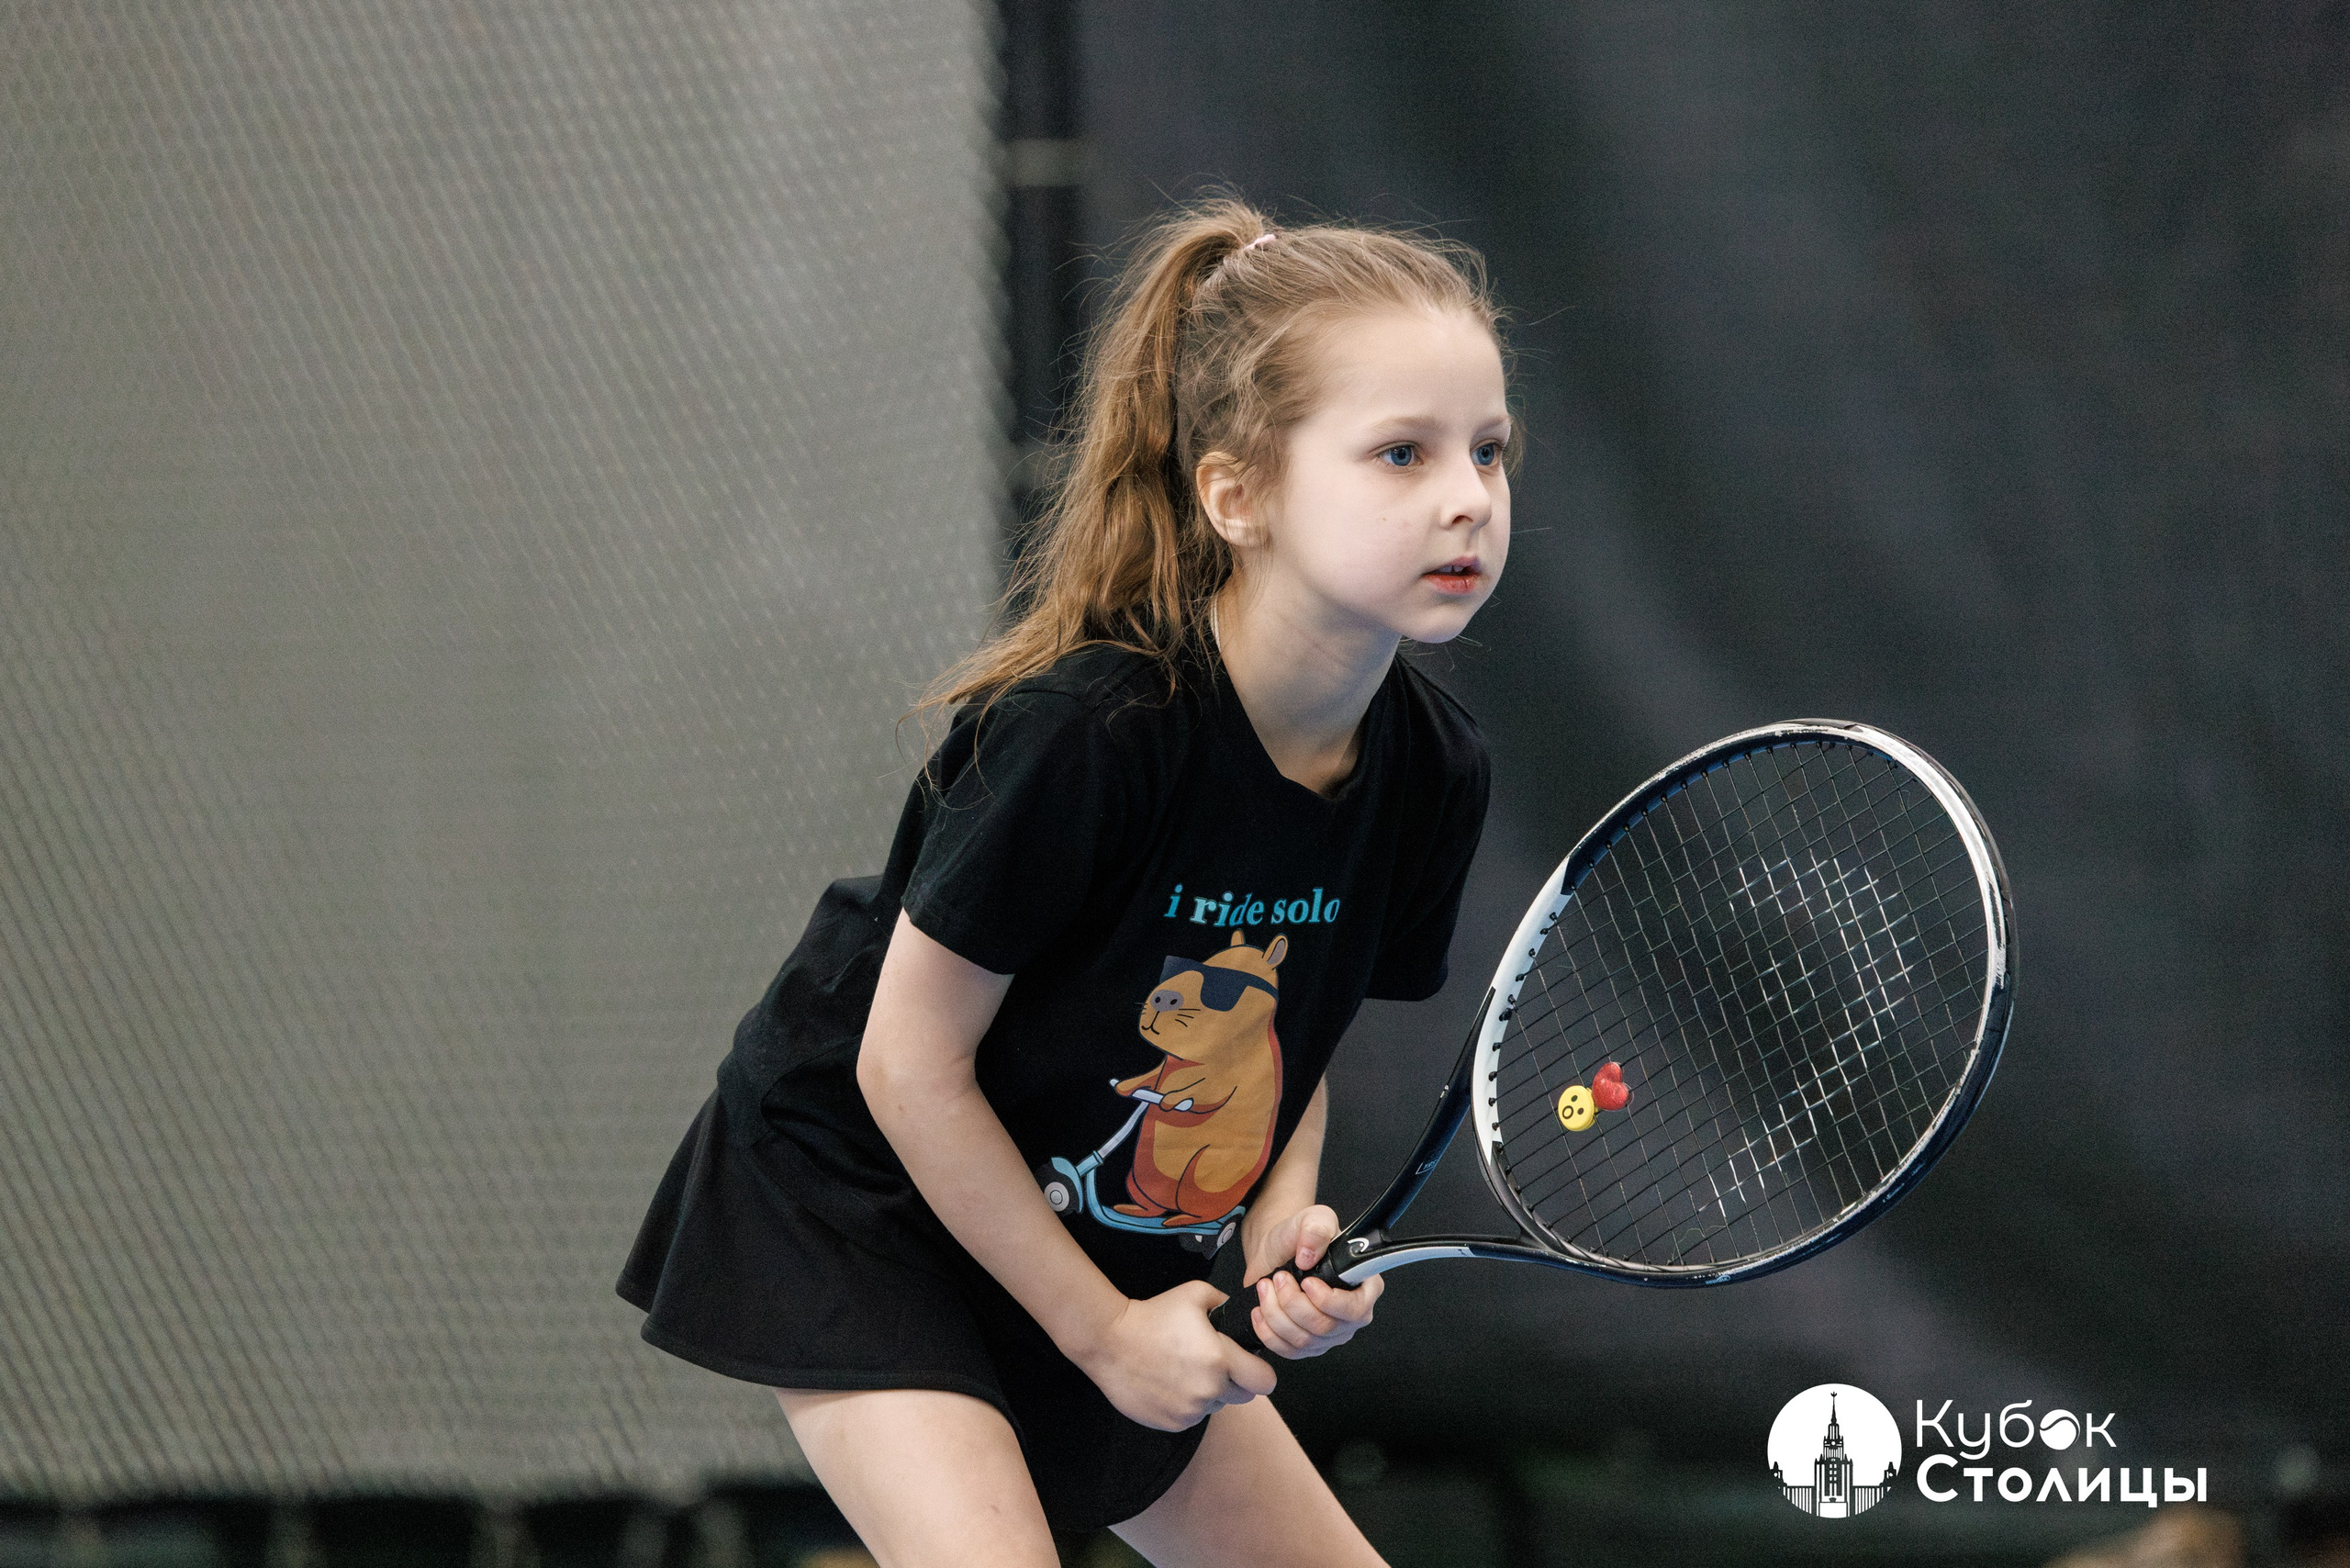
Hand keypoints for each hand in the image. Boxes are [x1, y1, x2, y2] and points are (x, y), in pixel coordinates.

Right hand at [1076, 1280, 1277, 1431]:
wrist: (1109, 1342)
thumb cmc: (1153, 1315)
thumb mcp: (1194, 1294)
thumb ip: (1225, 1303)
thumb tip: (1243, 1312)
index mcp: (1220, 1359)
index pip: (1264, 1380)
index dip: (1260, 1371)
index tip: (1248, 1363)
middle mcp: (1208, 1390)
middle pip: (1244, 1396)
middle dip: (1236, 1381)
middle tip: (1215, 1364)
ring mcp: (1190, 1411)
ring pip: (1217, 1406)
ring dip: (1210, 1392)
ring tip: (1185, 1370)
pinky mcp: (1173, 1423)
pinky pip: (1193, 1417)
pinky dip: (1188, 1404)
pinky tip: (1170, 1383)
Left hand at [1243, 1203, 1383, 1359]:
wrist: (1274, 1251)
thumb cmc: (1298, 1237)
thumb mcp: (1311, 1219)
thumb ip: (1316, 1229)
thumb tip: (1309, 1256)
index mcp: (1365, 1285)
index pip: (1356, 1310)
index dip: (1329, 1301)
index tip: (1306, 1282)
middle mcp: (1352, 1314)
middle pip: (1325, 1328)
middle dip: (1293, 1303)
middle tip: (1279, 1277)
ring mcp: (1330, 1334)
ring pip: (1303, 1340)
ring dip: (1276, 1313)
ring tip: (1266, 1287)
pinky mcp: (1307, 1345)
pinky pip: (1288, 1351)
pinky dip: (1268, 1331)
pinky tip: (1260, 1310)